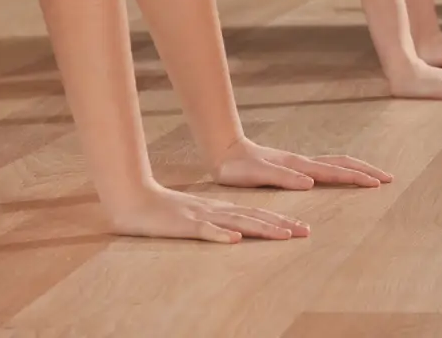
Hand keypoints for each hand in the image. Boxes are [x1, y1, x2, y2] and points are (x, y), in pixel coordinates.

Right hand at [102, 181, 312, 244]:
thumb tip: (239, 233)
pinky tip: (235, 240)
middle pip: (255, 217)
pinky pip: (205, 231)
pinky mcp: (184, 225)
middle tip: (306, 232)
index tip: (301, 228)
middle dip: (282, 224)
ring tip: (284, 235)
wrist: (135, 200)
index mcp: (221, 209)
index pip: (257, 214)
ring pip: (237, 223)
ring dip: (262, 229)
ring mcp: (201, 216)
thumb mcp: (198, 217)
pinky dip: (221, 235)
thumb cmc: (166, 212)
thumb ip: (217, 222)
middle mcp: (217, 211)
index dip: (280, 221)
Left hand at [210, 135, 391, 190]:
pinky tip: (340, 176)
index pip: (335, 171)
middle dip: (365, 170)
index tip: (377, 184)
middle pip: (342, 162)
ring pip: (335, 163)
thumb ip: (284, 178)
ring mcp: (299, 164)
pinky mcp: (293, 167)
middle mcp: (303, 163)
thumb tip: (311, 183)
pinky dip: (340, 171)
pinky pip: (324, 167)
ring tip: (372, 177)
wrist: (225, 152)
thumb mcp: (258, 175)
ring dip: (356, 170)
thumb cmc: (237, 168)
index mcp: (299, 166)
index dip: (357, 178)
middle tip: (388, 178)